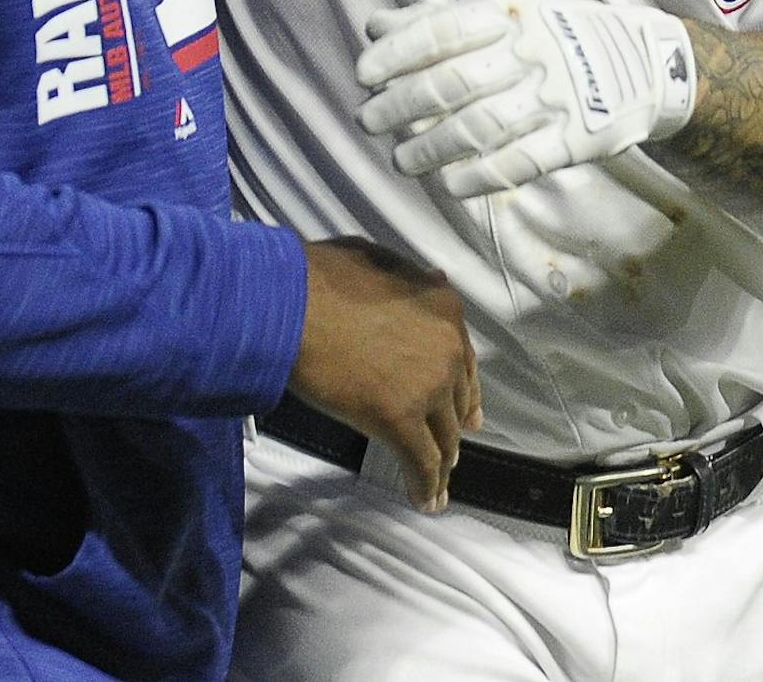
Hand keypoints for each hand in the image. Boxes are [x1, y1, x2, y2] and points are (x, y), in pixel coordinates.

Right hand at [287, 237, 479, 511]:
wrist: (294, 302)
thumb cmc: (322, 277)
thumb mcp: (380, 261)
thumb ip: (413, 280)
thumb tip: (435, 281)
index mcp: (444, 307)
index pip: (463, 359)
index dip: (465, 391)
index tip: (469, 415)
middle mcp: (447, 347)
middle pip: (457, 399)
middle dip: (454, 427)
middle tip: (451, 452)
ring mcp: (428, 385)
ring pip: (444, 436)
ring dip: (442, 464)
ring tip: (436, 485)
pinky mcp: (401, 419)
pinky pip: (422, 462)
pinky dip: (426, 485)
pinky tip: (424, 501)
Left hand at [357, 0, 698, 197]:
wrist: (651, 65)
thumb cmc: (561, 35)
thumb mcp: (509, 11)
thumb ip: (441, 19)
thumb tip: (375, 25)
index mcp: (512, 13)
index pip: (444, 29)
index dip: (399, 52)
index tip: (363, 74)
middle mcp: (532, 51)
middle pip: (454, 82)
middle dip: (402, 105)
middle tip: (369, 121)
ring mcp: (557, 98)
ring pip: (480, 126)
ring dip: (432, 147)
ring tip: (403, 160)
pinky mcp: (577, 140)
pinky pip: (519, 163)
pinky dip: (478, 176)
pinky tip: (449, 185)